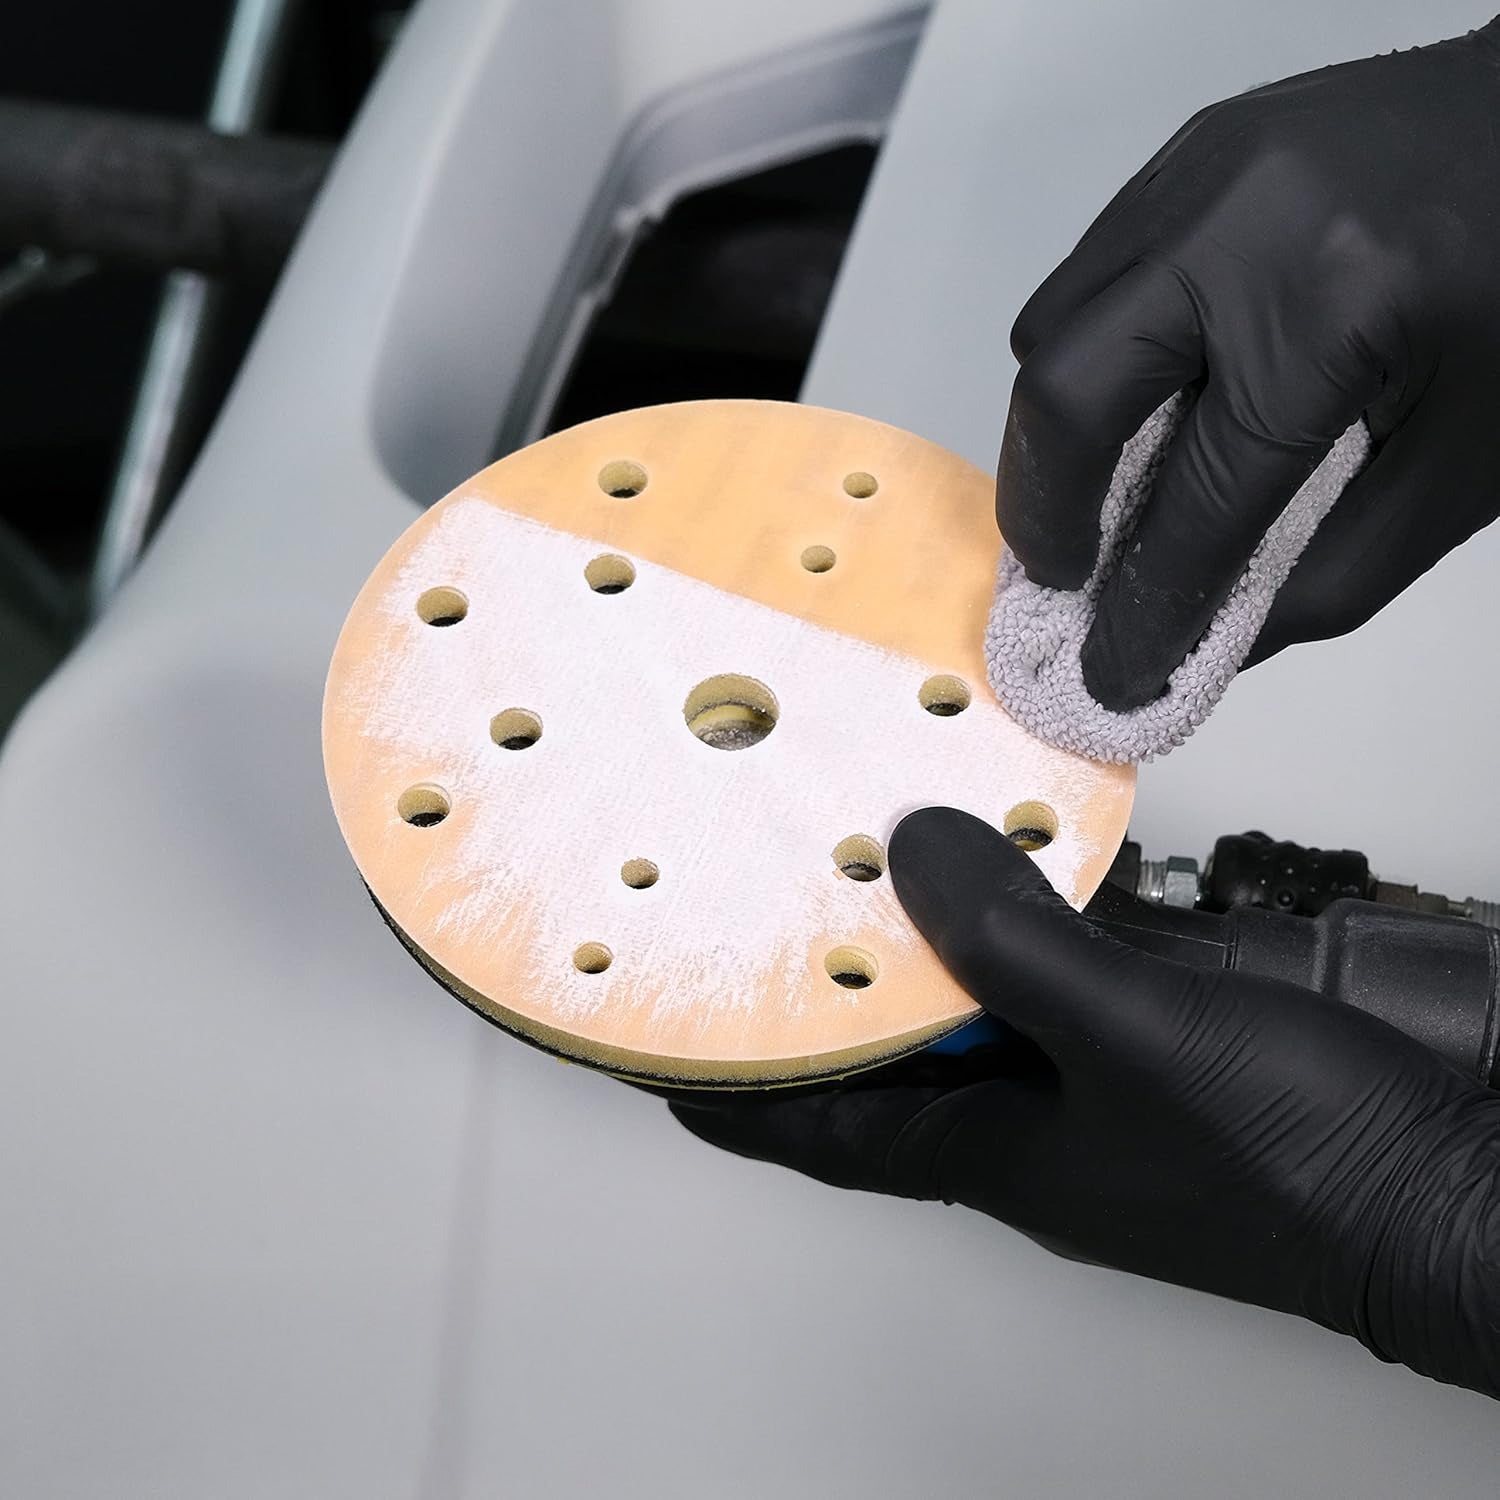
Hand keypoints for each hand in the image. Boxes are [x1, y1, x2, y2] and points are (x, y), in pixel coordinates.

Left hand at [672, 808, 1499, 1397]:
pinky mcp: (1159, 1030)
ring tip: (875, 843)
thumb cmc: (1306, 1172)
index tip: (652, 1043)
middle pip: (888, 1045)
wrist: (1455, 1197)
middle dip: (827, 975)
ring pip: (977, 990)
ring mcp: (1093, 1071)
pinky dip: (1037, 903)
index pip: (816, 1128)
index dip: (730, 1086)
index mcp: (991, 1153)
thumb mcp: (1138, 1041)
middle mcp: (1027, 1114)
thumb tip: (911, 855)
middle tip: (762, 894)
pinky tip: (1025, 839)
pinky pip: (1068, 957)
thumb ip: (1017, 948)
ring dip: (931, 927)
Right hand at [997, 22, 1499, 709]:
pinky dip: (1086, 361)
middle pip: (1069, 392)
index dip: (1145, 607)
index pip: (1199, 500)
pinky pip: (1085, 277)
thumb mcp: (1461, 467)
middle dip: (1044, 513)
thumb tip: (1199, 643)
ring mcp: (1202, 176)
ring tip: (1091, 497)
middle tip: (1063, 576)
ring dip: (1054, 436)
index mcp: (1339, 313)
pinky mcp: (1183, 158)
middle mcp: (1244, 227)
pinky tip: (1132, 403)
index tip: (1112, 671)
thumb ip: (1331, 574)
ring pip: (1050, 329)